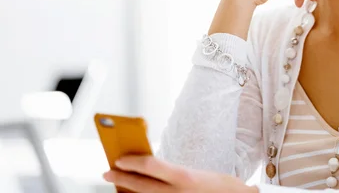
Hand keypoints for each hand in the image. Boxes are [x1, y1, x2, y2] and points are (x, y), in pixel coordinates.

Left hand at [103, 155, 258, 192]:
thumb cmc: (221, 187)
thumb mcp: (198, 174)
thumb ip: (174, 172)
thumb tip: (149, 168)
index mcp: (185, 178)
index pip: (150, 166)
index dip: (131, 161)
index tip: (119, 158)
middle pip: (141, 185)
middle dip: (121, 178)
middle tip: (107, 172)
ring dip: (128, 191)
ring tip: (119, 185)